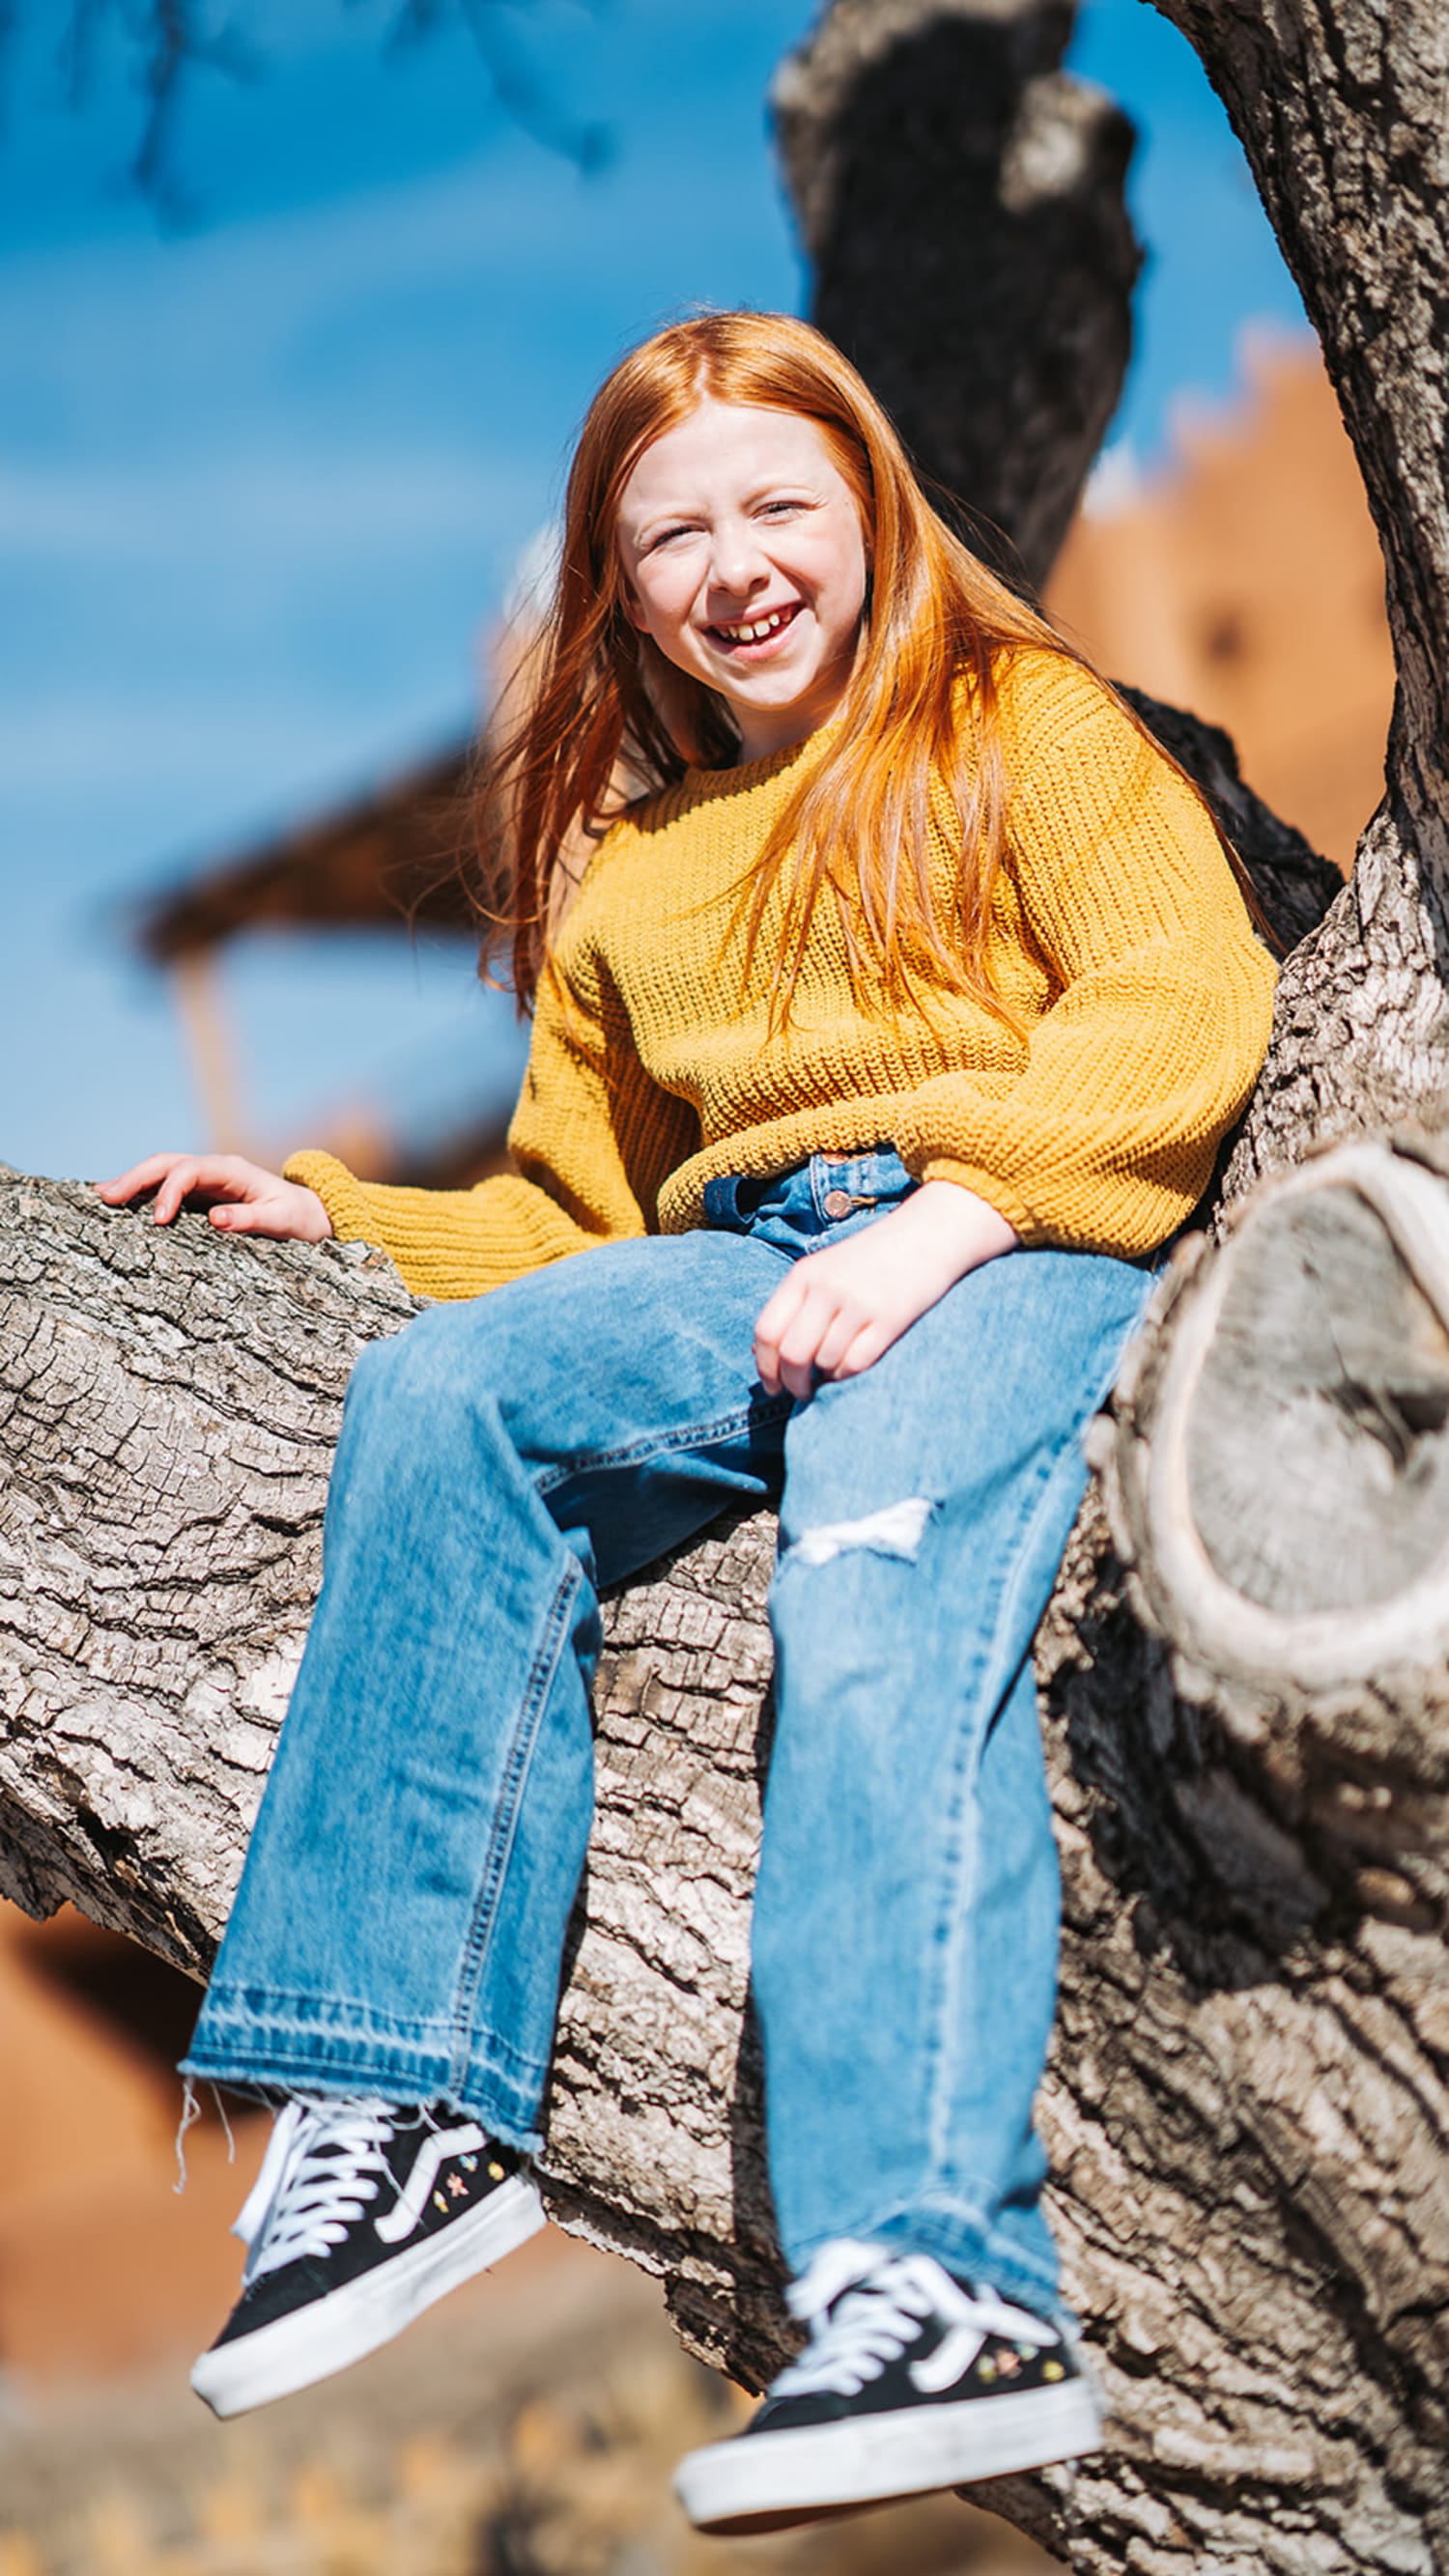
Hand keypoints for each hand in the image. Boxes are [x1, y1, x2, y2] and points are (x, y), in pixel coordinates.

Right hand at [94, 1152, 332, 1242]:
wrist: (307, 1213)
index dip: (170, 1191)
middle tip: (107, 1197)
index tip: (157, 1220)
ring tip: (102, 1196)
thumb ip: (251, 1220)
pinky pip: (166, 1185)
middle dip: (136, 1177)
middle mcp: (214, 1169)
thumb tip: (217, 1219)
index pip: (191, 1170)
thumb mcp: (282, 1222)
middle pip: (168, 1163)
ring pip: (162, 1170)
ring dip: (133, 1181)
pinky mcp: (201, 1193)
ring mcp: (206, 1179)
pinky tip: (120, 1201)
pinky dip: (142, 1191)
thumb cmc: (296, 1218)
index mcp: (232, 1171)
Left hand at [752, 1179, 1017, 1398]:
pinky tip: (851, 1365)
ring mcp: (859, 1303)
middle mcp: (827, 1288)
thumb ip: (796, 1305)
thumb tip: (761, 1354)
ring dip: (825, 1376)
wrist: (928, 1234)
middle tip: (800, 1393)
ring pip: (825, 1362)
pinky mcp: (889, 1319)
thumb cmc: (871, 1257)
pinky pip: (856, 1363)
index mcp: (804, 1274)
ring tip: (832, 1369)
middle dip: (792, 1383)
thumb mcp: (825, 1269)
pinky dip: (848, 1373)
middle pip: (792, 1354)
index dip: (764, 1366)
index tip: (772, 1386)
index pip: (767, 1331)